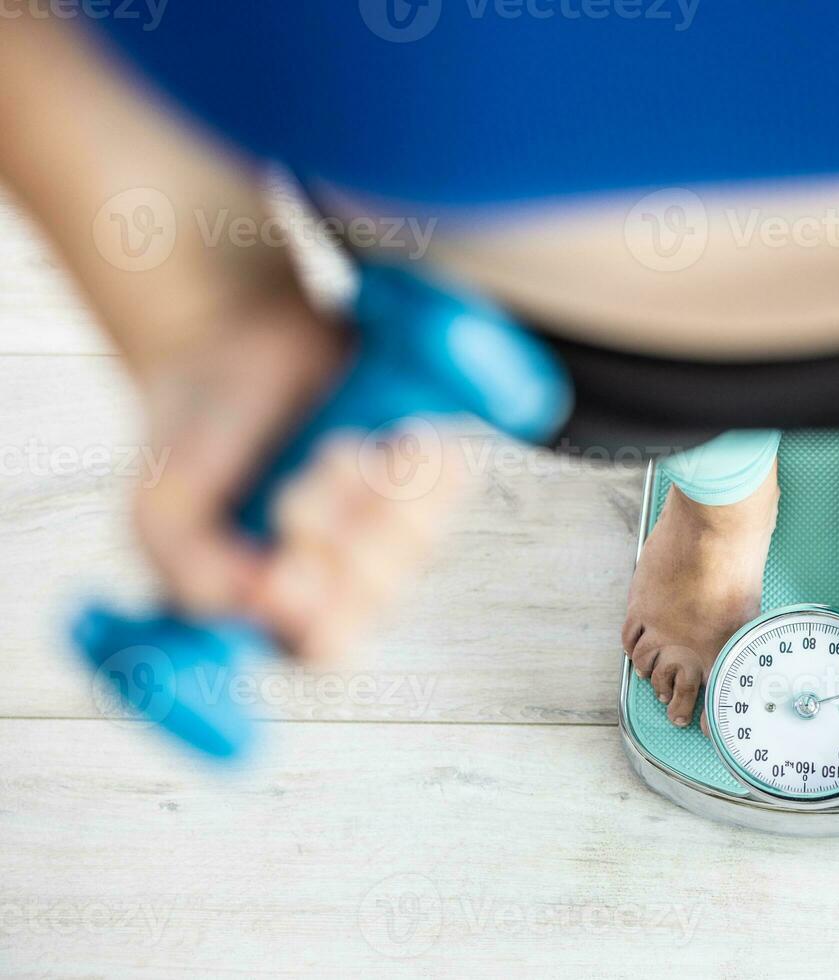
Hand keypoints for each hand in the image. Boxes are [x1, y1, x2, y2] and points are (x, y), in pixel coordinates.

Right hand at [132, 289, 468, 661]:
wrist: (229, 341)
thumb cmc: (195, 438)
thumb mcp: (164, 512)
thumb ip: (192, 573)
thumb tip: (258, 605)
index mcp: (280, 603)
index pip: (324, 649)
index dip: (321, 622)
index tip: (284, 576)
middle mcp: (346, 574)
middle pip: (378, 596)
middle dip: (337, 544)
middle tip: (291, 501)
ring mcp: (395, 522)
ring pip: (419, 542)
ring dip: (370, 497)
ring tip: (330, 454)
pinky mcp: (428, 470)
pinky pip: (453, 484)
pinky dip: (421, 465)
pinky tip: (392, 443)